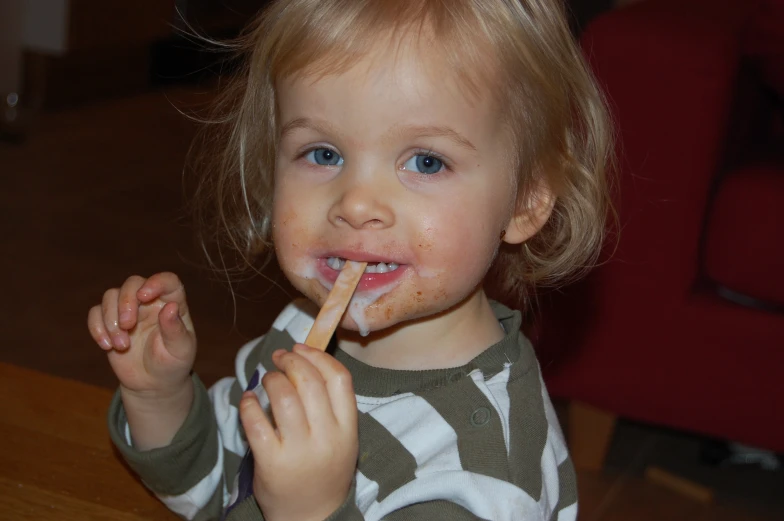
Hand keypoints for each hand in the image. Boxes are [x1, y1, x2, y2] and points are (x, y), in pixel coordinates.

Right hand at [87, 272, 195, 399]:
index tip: (144, 296)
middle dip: (126, 302)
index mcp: (172, 303)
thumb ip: (175, 330)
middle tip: (128, 326)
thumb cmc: (172, 364)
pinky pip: (95, 312)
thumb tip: (171, 307)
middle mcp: (150, 302)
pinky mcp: (110, 322)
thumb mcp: (180, 350)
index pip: (167, 281)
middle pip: (132, 283)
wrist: (153, 383)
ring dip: (111, 320)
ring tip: (121, 345)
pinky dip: (96, 327)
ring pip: (110, 296)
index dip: (156, 282)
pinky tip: (106, 346)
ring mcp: (128, 311)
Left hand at [239, 344, 358, 520]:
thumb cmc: (324, 470)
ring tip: (267, 380)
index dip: (319, 356)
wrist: (310, 517)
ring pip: (284, 397)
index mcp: (347, 429)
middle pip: (310, 382)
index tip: (302, 348)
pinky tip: (248, 401)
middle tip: (279, 357)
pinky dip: (248, 404)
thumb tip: (305, 359)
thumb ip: (330, 405)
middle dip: (291, 360)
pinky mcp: (271, 463)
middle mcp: (326, 438)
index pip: (339, 379)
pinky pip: (256, 422)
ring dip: (272, 379)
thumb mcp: (341, 438)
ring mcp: (299, 451)